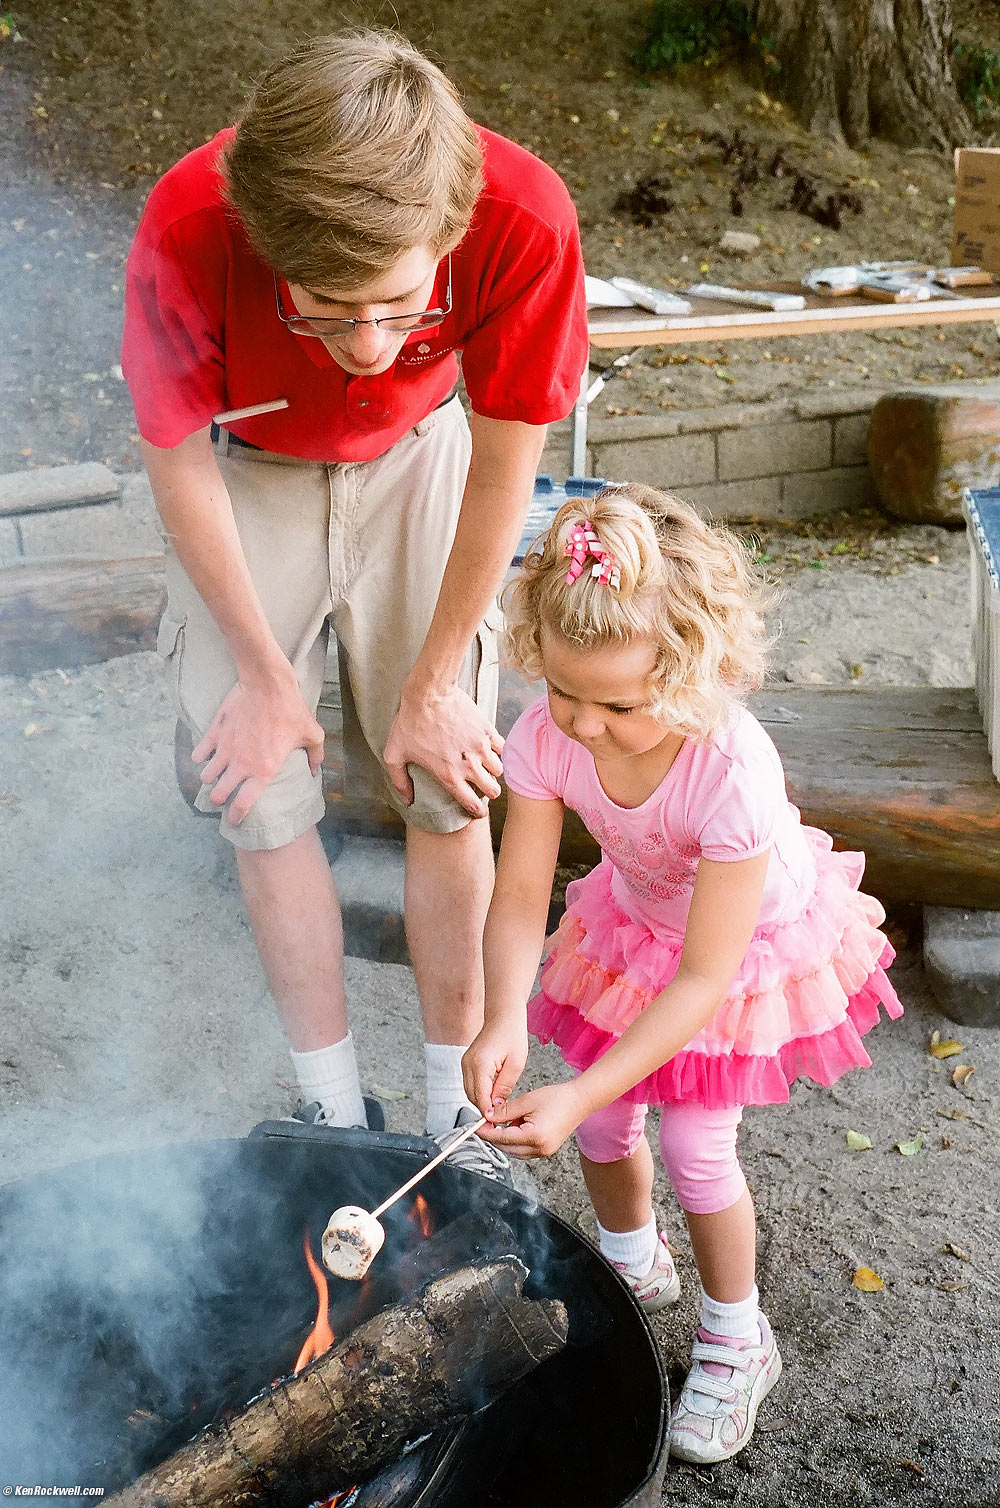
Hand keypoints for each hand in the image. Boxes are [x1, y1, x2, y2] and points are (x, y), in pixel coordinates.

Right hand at [191, 673, 324, 824]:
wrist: (267, 684)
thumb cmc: (291, 710)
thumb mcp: (312, 734)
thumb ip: (315, 756)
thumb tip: (315, 770)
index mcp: (264, 771)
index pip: (244, 804)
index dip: (237, 817)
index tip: (235, 821)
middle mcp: (241, 765)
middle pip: (219, 793)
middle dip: (218, 799)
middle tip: (221, 797)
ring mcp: (225, 749)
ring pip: (207, 775)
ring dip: (209, 778)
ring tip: (213, 776)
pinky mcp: (215, 733)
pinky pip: (200, 752)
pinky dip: (200, 756)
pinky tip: (203, 756)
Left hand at [384, 678, 503, 817]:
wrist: (429, 693)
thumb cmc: (409, 723)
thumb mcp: (394, 754)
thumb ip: (400, 781)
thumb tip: (407, 800)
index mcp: (449, 776)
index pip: (472, 805)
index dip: (477, 812)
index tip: (477, 811)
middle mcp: (469, 766)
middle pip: (493, 790)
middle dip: (489, 792)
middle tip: (482, 787)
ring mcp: (481, 748)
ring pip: (499, 770)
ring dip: (493, 771)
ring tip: (484, 766)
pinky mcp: (487, 730)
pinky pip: (502, 748)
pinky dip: (497, 751)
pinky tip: (488, 749)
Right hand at [463, 1022, 528, 1118]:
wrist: (504, 1015)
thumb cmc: (512, 1035)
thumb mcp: (515, 1064)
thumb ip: (504, 1087)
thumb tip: (496, 1107)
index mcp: (480, 1064)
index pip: (480, 1096)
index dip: (488, 1112)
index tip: (496, 1125)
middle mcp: (468, 1064)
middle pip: (472, 1096)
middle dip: (484, 1109)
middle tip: (498, 1122)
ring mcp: (465, 1062)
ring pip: (469, 1091)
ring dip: (481, 1101)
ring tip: (496, 1111)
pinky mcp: (467, 1062)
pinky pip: (470, 1083)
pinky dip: (479, 1092)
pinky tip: (491, 1097)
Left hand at [480, 1081, 589, 1160]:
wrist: (580, 1101)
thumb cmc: (558, 1098)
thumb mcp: (527, 1100)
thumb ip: (505, 1111)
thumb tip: (488, 1116)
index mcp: (534, 1136)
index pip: (502, 1138)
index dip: (486, 1132)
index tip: (476, 1126)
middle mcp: (539, 1149)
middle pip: (506, 1148)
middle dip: (494, 1135)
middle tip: (487, 1121)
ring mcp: (544, 1152)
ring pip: (514, 1151)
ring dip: (505, 1138)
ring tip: (508, 1118)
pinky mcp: (546, 1150)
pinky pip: (523, 1150)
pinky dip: (516, 1139)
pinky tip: (518, 1124)